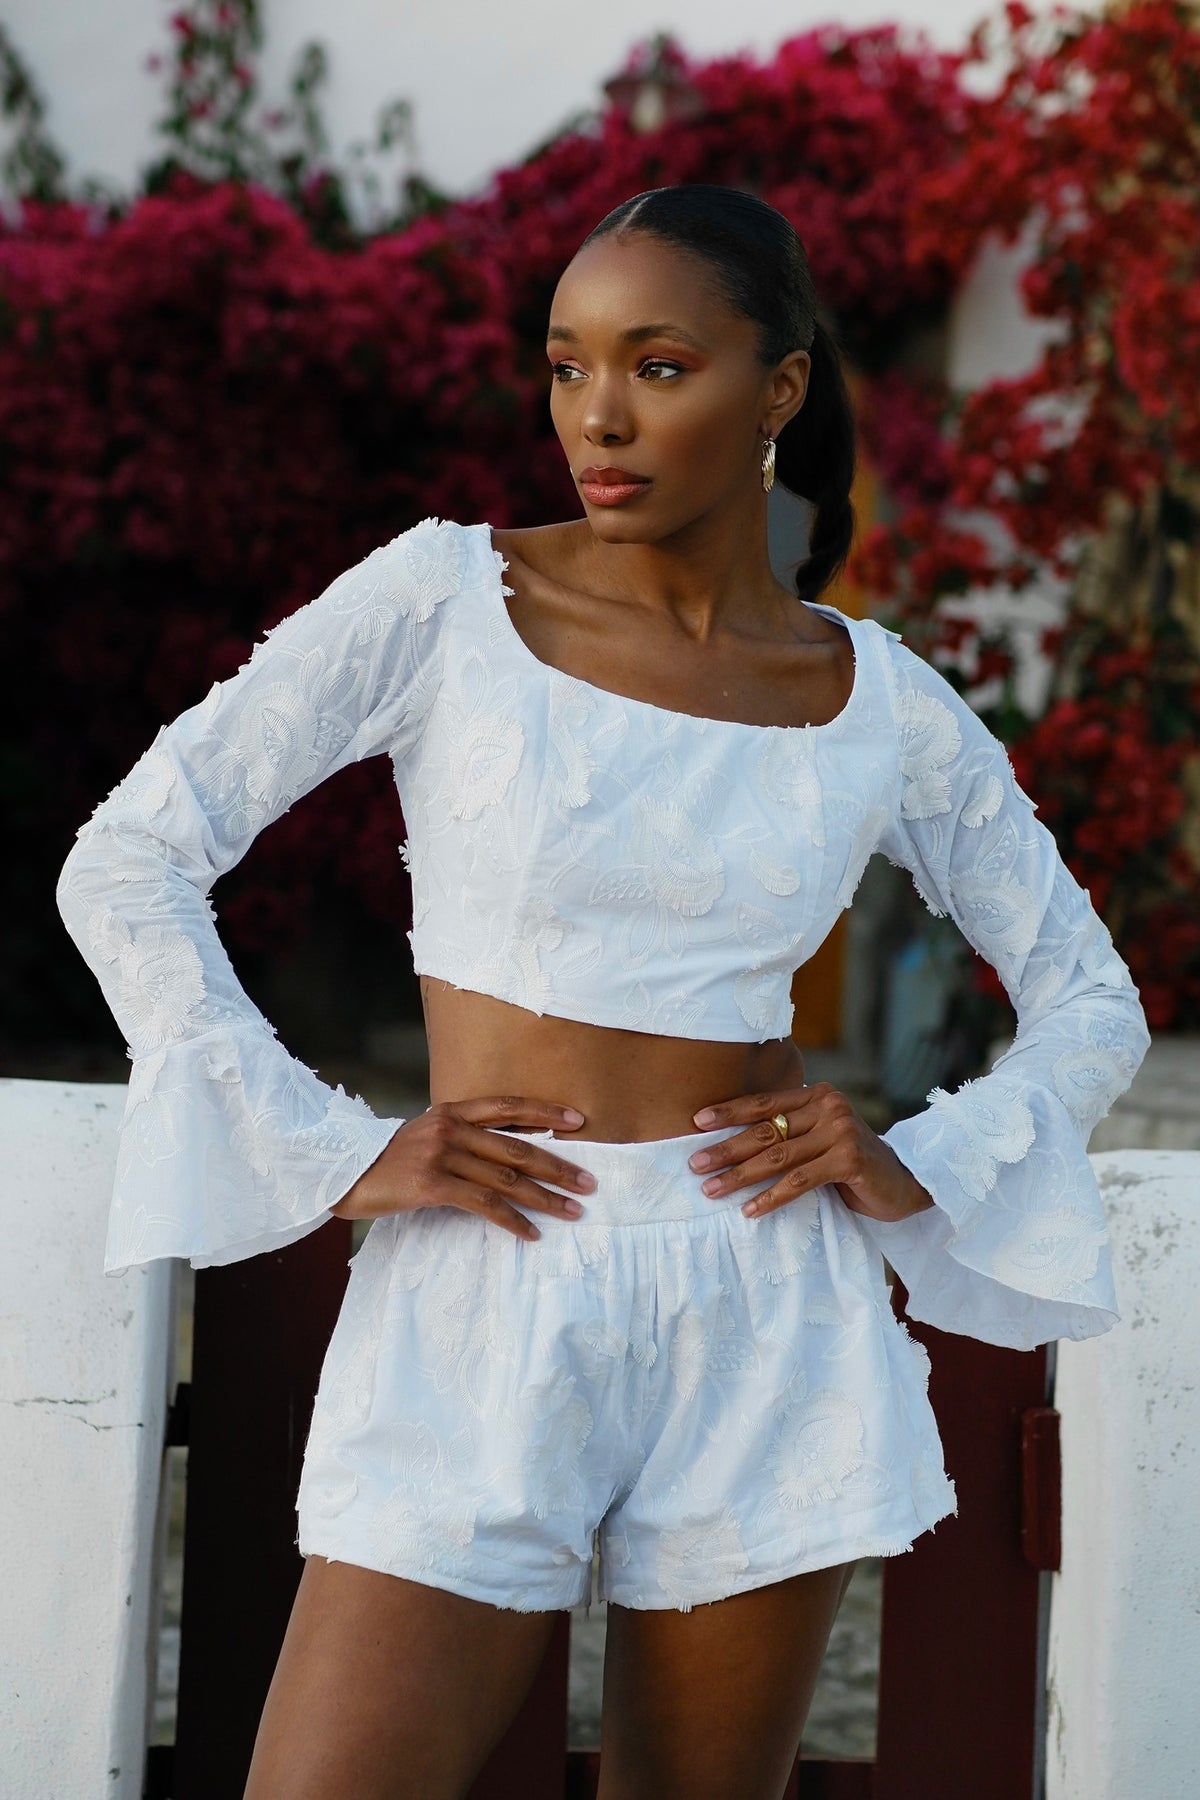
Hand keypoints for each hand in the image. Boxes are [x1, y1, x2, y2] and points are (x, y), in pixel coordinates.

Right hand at [329, 1096, 597, 1240]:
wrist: (343, 1174)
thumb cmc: (389, 1161)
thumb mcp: (427, 1136)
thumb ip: (463, 1137)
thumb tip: (510, 1153)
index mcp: (452, 1111)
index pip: (509, 1106)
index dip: (545, 1113)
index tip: (578, 1121)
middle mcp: (451, 1128)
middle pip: (518, 1148)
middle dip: (558, 1166)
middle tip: (589, 1182)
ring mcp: (442, 1155)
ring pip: (507, 1179)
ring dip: (545, 1198)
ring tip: (573, 1211)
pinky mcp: (433, 1185)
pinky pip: (484, 1205)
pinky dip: (512, 1221)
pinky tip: (531, 1234)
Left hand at [688, 1082, 936, 1222]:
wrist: (905, 1183)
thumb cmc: (853, 1164)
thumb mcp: (821, 1139)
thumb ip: (791, 1132)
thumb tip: (731, 1143)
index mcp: (817, 1095)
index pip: (765, 1103)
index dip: (729, 1111)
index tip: (697, 1122)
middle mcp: (829, 1106)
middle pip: (766, 1131)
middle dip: (726, 1149)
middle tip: (694, 1164)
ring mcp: (841, 1131)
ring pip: (778, 1158)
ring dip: (740, 1176)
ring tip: (711, 1189)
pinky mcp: (849, 1159)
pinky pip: (799, 1181)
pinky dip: (771, 1198)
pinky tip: (749, 1210)